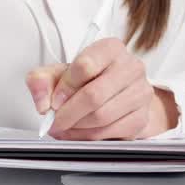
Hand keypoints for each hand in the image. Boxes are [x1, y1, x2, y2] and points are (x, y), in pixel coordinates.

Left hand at [25, 38, 178, 139]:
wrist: (115, 94)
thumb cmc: (87, 80)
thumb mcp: (60, 73)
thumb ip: (42, 80)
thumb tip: (42, 102)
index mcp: (111, 48)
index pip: (85, 65)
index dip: (64, 88)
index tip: (54, 101)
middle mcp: (131, 67)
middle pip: (94, 95)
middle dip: (68, 113)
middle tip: (54, 122)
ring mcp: (140, 92)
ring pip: (102, 116)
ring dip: (77, 127)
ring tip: (65, 127)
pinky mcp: (142, 117)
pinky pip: (110, 132)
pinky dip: (88, 137)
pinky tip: (79, 133)